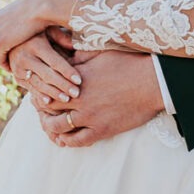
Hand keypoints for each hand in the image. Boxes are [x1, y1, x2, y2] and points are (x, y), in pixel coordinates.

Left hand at [0, 0, 74, 67]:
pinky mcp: (0, 43)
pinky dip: (5, 65)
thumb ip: (18, 17)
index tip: (10, 51)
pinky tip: (14, 69)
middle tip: (9, 61)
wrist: (41, 9)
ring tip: (12, 67)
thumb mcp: (24, 11)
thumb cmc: (39, 8)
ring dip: (1, 61)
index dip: (0, 44)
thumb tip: (23, 20)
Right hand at [9, 34, 81, 102]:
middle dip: (63, 85)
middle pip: (47, 75)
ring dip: (53, 93)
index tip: (79, 80)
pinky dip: (39, 96)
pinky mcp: (16, 76)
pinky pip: (30, 88)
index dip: (67, 72)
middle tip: (76, 93)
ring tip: (67, 99)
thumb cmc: (38, 32)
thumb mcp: (48, 30)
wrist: (11, 38)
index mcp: (36, 45)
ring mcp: (18, 68)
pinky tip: (49, 102)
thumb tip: (78, 44)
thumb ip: (62, 37)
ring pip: (38, 84)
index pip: (54, 61)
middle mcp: (25, 57)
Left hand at [36, 51, 164, 147]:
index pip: (49, 84)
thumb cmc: (131, 63)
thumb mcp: (102, 52)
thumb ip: (81, 55)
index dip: (41, 87)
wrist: (153, 82)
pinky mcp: (102, 130)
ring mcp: (90, 116)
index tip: (39, 89)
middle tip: (40, 108)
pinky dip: (68, 140)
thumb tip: (66, 54)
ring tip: (49, 126)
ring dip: (50, 127)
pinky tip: (65, 138)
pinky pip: (77, 141)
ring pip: (57, 127)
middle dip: (41, 107)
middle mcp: (80, 98)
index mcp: (78, 77)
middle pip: (48, 106)